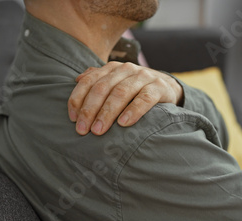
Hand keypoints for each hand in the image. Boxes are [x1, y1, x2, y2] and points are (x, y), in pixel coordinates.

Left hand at [68, 62, 183, 135]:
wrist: (167, 87)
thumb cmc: (135, 89)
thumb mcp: (116, 82)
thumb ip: (97, 79)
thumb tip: (77, 79)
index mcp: (112, 68)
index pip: (89, 81)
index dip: (78, 99)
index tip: (73, 119)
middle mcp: (126, 69)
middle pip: (102, 88)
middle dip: (90, 110)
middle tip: (83, 130)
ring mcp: (143, 77)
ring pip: (120, 93)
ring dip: (107, 113)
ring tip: (99, 130)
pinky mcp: (159, 87)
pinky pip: (144, 99)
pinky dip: (133, 111)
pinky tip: (123, 123)